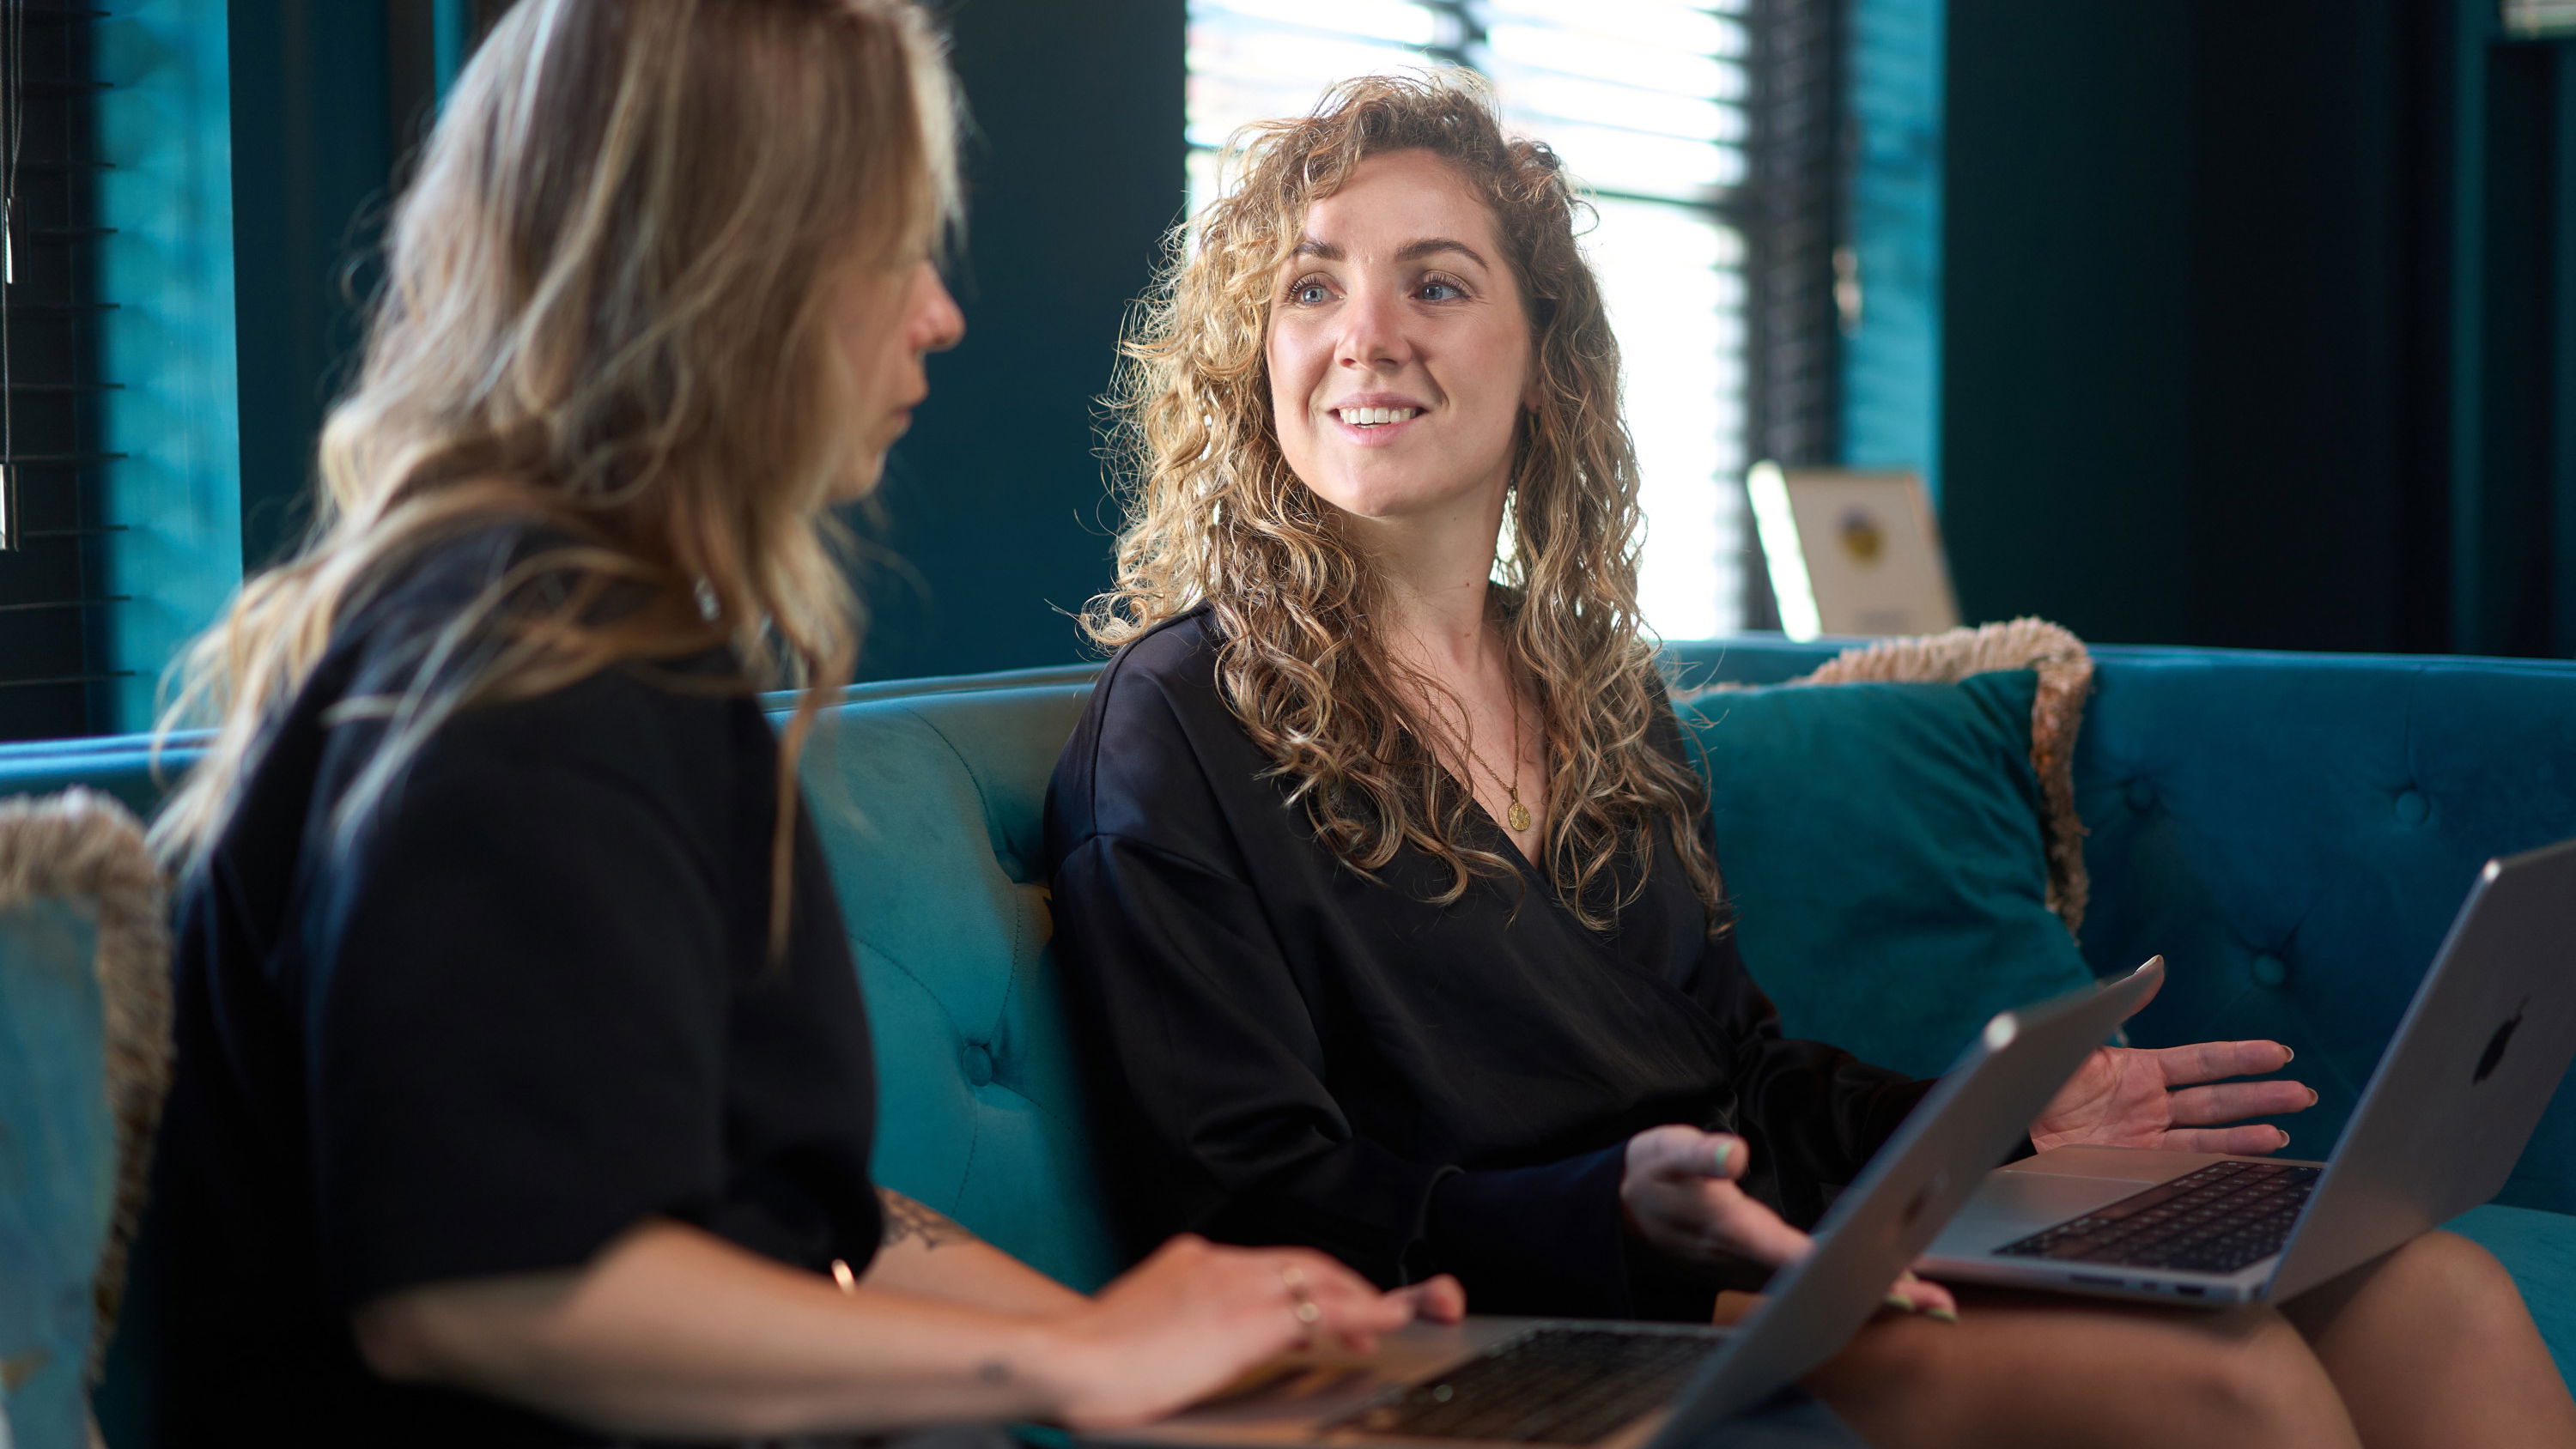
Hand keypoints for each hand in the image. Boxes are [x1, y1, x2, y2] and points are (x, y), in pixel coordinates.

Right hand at [1035, 1234, 1463, 1428]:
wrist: (1066, 1360)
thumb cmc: (1089, 1362)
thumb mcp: (1141, 1329)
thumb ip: (1177, 1326)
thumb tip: (1190, 1347)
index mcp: (1189, 1261)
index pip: (1267, 1262)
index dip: (1308, 1281)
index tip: (1332, 1305)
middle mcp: (1216, 1261)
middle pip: (1301, 1261)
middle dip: (1346, 1284)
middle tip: (1377, 1313)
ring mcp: (1232, 1284)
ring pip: (1317, 1278)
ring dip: (1360, 1298)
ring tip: (1392, 1319)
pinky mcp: (1244, 1318)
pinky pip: (1319, 1308)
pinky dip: (1360, 1312)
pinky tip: (1383, 1323)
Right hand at [1620, 1126, 1951, 1317]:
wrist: (1625, 1210)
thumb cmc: (1654, 1176)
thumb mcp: (1666, 1152)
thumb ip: (1699, 1152)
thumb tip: (1732, 1152)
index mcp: (1733, 1231)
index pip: (1795, 1256)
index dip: (1842, 1268)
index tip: (1883, 1279)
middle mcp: (1750, 1261)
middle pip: (1823, 1284)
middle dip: (1879, 1294)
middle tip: (1939, 1305)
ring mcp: (1757, 1271)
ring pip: (1824, 1290)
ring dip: (1875, 1296)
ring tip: (1936, 1301)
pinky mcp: (1762, 1269)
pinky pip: (1816, 1285)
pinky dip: (1855, 1286)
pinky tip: (1889, 1282)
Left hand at [2029, 967, 2314, 1154]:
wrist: (2006, 1119)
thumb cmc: (2037, 1073)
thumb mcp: (2078, 1036)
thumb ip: (2119, 1005)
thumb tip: (2155, 966)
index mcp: (2140, 1067)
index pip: (2203, 1060)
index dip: (2241, 1057)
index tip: (2280, 1053)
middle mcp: (2150, 1101)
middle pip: (2217, 1097)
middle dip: (2261, 1095)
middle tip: (2303, 1094)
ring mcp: (2146, 1132)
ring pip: (2210, 1131)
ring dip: (2250, 1130)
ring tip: (2287, 1129)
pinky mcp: (2137, 1160)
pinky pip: (2188, 1158)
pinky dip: (2222, 1157)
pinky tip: (2253, 1155)